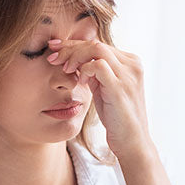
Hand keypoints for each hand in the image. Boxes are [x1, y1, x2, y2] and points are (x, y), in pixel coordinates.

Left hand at [47, 38, 153, 158]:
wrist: (131, 141)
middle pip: (95, 43)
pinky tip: (79, 81)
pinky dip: (84, 69)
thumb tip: (75, 60)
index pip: (98, 44)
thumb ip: (94, 74)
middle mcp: (132, 64)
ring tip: (63, 68)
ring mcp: (128, 74)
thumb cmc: (116, 117)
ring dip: (74, 56)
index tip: (54, 48)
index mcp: (129, 62)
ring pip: (96, 49)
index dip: (74, 44)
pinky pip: (98, 66)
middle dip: (69, 48)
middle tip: (52, 57)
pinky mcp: (121, 87)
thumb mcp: (104, 90)